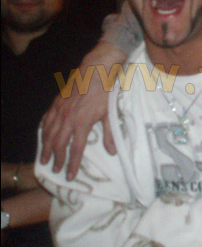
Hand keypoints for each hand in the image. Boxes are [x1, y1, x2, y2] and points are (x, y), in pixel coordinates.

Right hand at [40, 42, 124, 180]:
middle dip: (57, 159)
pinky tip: (44, 136)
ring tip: (45, 158)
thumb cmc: (105, 92)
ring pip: (49, 133)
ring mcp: (60, 110)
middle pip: (59, 144)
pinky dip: (44, 130)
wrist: (95, 71)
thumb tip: (113, 152)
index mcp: (82, 123)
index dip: (72, 164)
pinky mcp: (56, 102)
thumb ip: (110, 134)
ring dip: (47, 147)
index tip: (69, 175)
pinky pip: (47, 120)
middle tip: (55, 170)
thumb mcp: (110, 113)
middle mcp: (68, 118)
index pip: (75, 149)